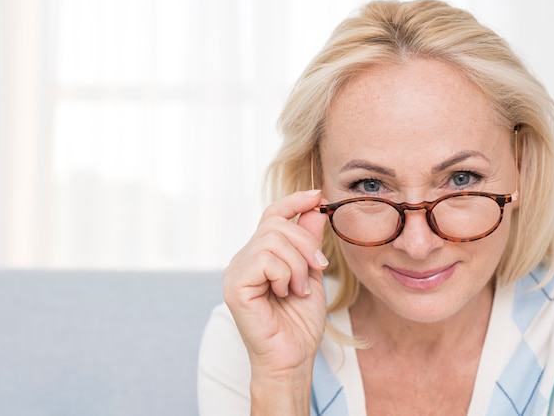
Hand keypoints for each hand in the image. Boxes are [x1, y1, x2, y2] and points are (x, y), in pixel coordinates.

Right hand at [223, 190, 328, 378]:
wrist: (293, 358)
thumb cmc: (299, 322)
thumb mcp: (312, 273)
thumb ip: (309, 241)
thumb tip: (314, 206)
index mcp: (260, 255)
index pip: (272, 215)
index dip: (294, 201)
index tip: (318, 195)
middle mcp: (244, 259)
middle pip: (276, 224)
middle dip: (306, 243)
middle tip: (318, 268)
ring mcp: (236, 271)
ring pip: (272, 240)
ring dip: (298, 264)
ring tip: (299, 289)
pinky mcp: (234, 285)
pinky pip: (265, 259)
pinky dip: (285, 275)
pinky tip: (285, 293)